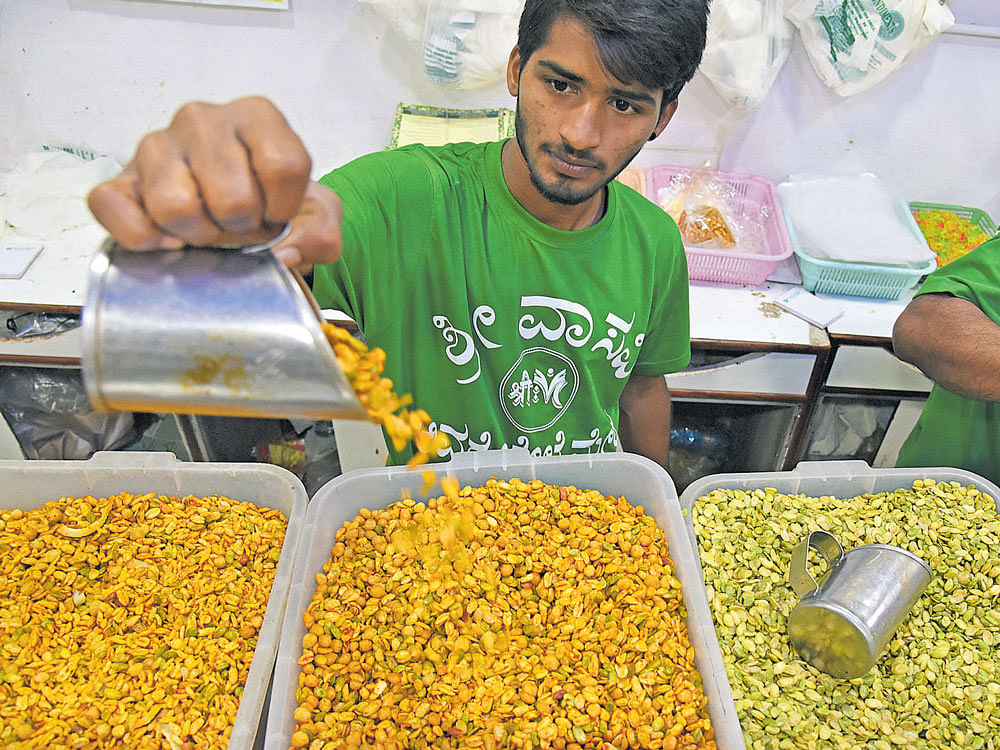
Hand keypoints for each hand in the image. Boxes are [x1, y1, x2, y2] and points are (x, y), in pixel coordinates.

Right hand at [87, 96, 343, 269]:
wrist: (236, 211)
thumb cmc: (273, 204)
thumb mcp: (316, 216)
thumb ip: (320, 234)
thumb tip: (284, 254)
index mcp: (257, 117)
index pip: (283, 166)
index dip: (283, 209)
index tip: (276, 216)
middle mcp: (202, 119)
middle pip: (232, 197)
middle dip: (241, 228)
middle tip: (239, 226)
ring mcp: (156, 145)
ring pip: (176, 207)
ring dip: (198, 236)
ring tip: (208, 228)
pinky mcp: (120, 178)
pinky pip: (114, 209)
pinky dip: (144, 239)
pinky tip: (169, 240)